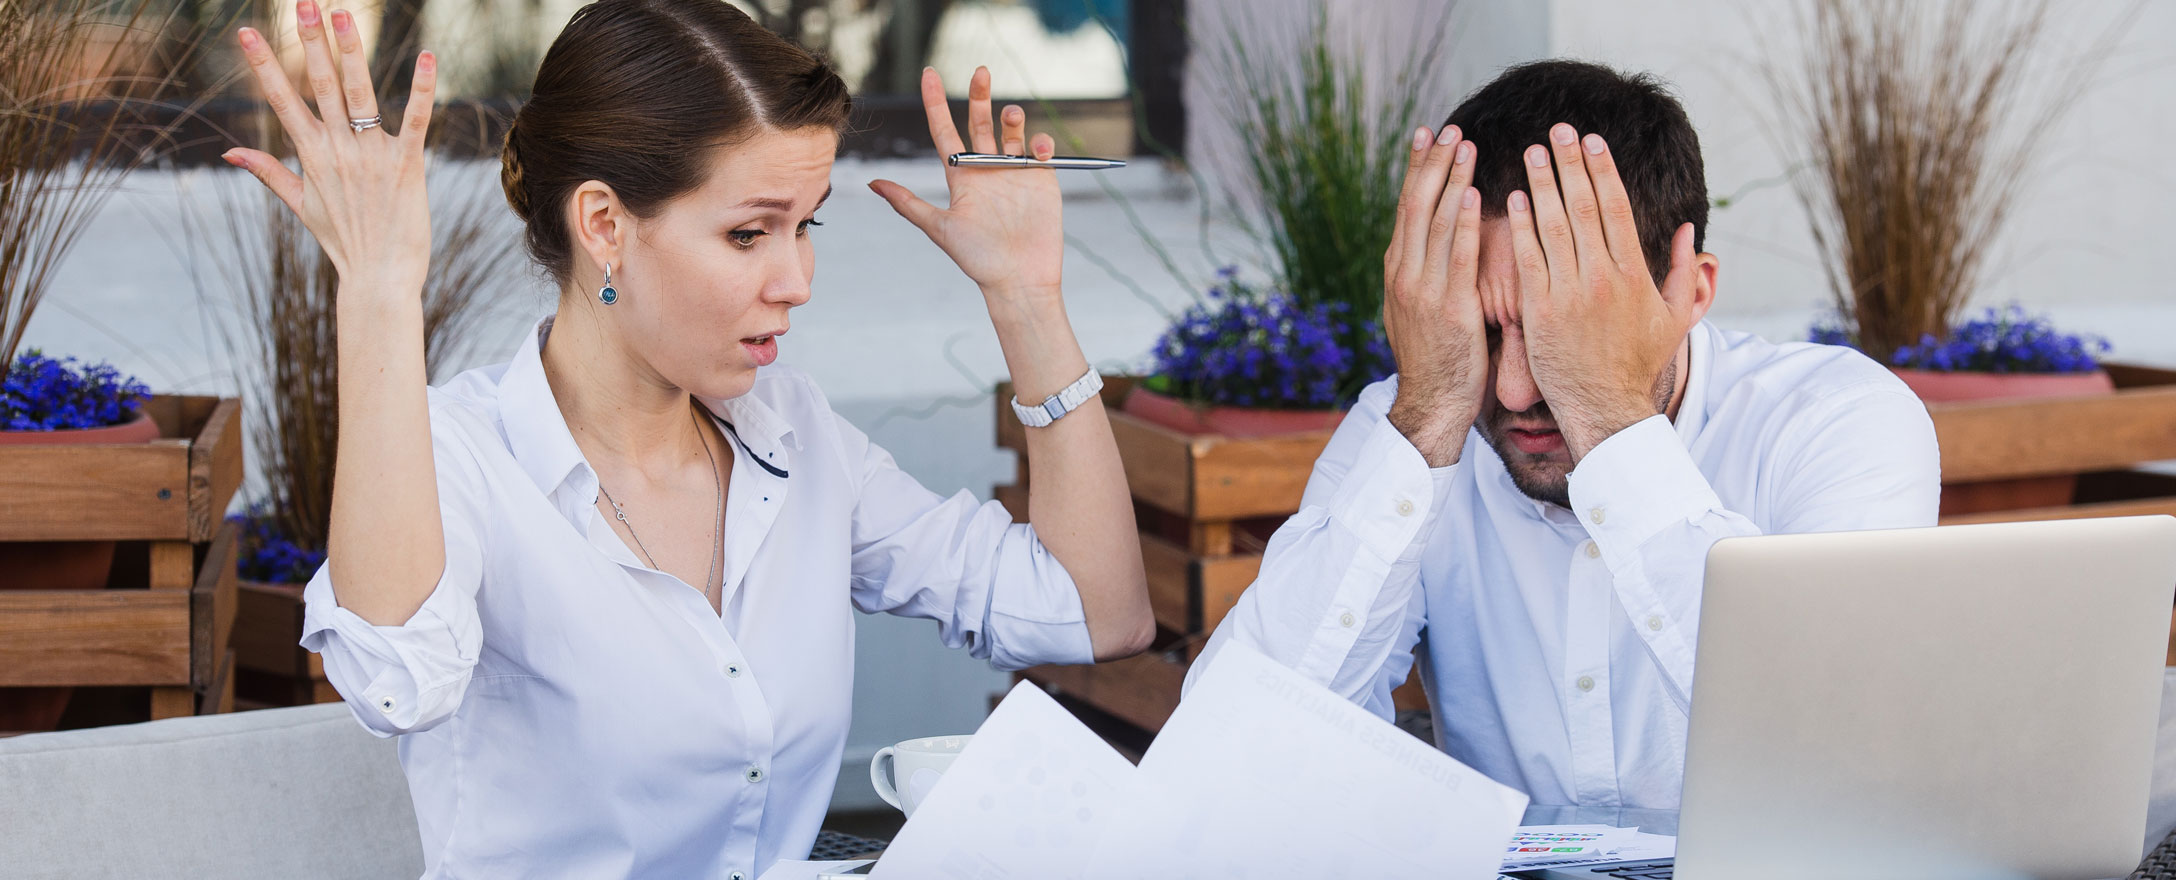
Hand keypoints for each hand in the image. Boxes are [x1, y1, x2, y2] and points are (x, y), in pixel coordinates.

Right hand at [222, 1, 436, 295]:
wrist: (379, 279)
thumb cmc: (343, 242)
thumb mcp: (302, 205)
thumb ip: (269, 172)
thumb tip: (230, 151)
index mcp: (311, 155)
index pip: (281, 100)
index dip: (264, 65)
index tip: (247, 31)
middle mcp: (338, 150)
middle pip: (319, 86)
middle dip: (310, 42)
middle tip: (304, 2)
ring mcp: (372, 156)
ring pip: (359, 94)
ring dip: (349, 53)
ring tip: (342, 15)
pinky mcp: (407, 166)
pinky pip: (416, 119)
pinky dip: (420, 87)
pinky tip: (427, 56)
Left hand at [869, 67, 1063, 303]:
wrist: (1019, 280)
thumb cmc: (977, 259)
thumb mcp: (940, 229)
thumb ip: (908, 204)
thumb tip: (872, 183)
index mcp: (960, 177)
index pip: (945, 131)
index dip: (935, 102)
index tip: (929, 73)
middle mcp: (986, 170)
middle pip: (980, 122)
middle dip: (980, 95)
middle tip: (980, 71)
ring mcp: (1015, 172)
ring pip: (1011, 131)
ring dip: (1011, 116)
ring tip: (1010, 114)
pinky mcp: (1041, 179)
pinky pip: (1039, 150)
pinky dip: (1040, 141)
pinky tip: (1037, 147)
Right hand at [1382, 125, 1485, 467]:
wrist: (1431, 405)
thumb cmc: (1439, 360)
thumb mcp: (1422, 310)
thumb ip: (1430, 273)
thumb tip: (1443, 242)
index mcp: (1398, 271)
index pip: (1406, 207)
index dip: (1417, 168)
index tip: (1428, 134)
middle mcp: (1404, 274)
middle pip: (1415, 205)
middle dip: (1431, 162)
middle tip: (1447, 126)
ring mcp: (1422, 291)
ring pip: (1433, 223)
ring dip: (1449, 180)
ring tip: (1463, 145)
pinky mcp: (1448, 309)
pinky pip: (1456, 257)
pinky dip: (1461, 223)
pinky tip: (1472, 194)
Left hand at [1507, 123, 1697, 459]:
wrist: (1606, 409)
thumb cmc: (1637, 366)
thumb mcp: (1673, 320)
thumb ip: (1680, 272)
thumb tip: (1688, 231)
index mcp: (1634, 274)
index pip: (1616, 208)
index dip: (1602, 170)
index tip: (1591, 141)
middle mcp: (1604, 277)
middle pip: (1584, 206)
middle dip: (1570, 163)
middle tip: (1558, 129)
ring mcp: (1571, 294)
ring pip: (1554, 226)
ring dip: (1542, 184)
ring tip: (1530, 153)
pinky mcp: (1542, 312)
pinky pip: (1528, 261)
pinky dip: (1521, 228)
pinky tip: (1512, 200)